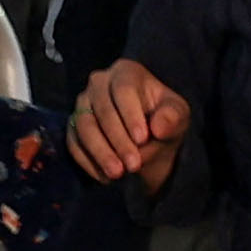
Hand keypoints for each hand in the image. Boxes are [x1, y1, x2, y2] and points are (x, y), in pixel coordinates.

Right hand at [67, 58, 191, 193]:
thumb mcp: (177, 116)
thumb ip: (172, 117)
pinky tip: (105, 178)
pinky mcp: (73, 126)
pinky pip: (73, 143)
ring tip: (117, 174)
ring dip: (100, 152)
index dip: (131, 115)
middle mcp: (99, 82)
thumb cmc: (164, 118)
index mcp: (126, 72)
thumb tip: (158, 128)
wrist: (150, 136)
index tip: (142, 139)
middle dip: (118, 140)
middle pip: (103, 110)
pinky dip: (88, 162)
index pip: (124, 90)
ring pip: (84, 126)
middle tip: (133, 165)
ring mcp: (82, 104)